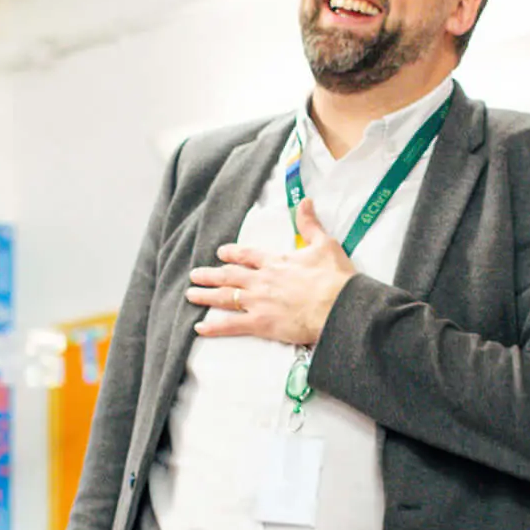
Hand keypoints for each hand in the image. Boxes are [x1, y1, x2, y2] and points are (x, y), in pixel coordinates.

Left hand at [186, 200, 355, 346]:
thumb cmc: (335, 277)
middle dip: (211, 275)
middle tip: (195, 275)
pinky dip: (214, 327)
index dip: (233, 254)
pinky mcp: (261, 324)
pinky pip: (232, 325)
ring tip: (190, 295)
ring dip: (206, 296)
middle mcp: (262, 280)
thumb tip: (305, 202)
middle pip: (230, 276)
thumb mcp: (325, 244)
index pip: (248, 255)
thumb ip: (310, 225)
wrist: (338, 305)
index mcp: (276, 262)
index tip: (221, 253)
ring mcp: (258, 302)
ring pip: (225, 297)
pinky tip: (199, 328)